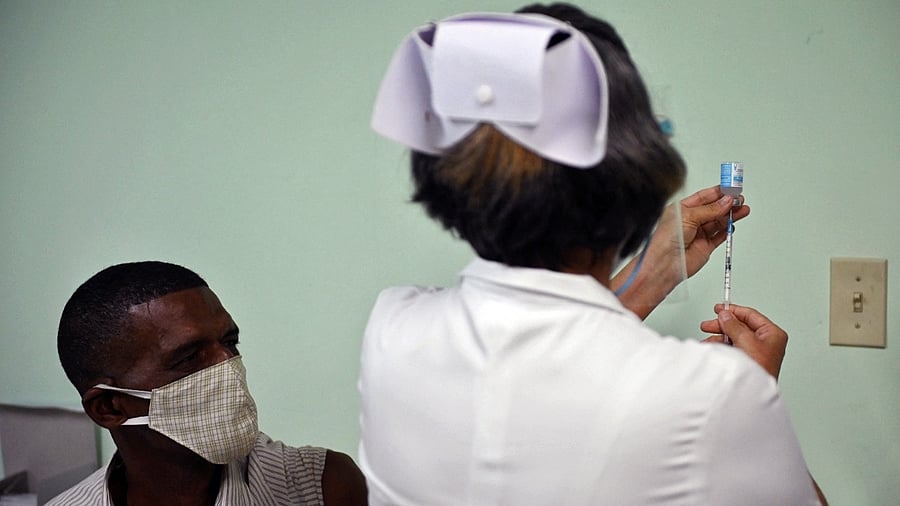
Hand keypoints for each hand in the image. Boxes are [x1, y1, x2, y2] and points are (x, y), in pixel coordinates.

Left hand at [613, 185, 748, 318]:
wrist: (665, 264)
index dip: (718, 192)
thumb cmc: (665, 240)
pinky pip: (720, 236)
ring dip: (731, 215)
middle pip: (713, 208)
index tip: (731, 188)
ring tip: (743, 209)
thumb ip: (710, 209)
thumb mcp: (688, 217)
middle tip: (740, 199)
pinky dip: (728, 230)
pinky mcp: (705, 246)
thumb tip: (726, 201)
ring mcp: (698, 233)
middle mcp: (690, 221)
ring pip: (718, 221)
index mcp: (681, 209)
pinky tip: (734, 223)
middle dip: (727, 203)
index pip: (703, 197)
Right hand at [700, 304, 786, 378]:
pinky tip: (713, 349)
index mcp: (772, 334)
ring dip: (720, 338)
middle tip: (709, 325)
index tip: (720, 309)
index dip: (733, 311)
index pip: (751, 315)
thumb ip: (733, 325)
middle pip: (741, 326)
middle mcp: (766, 342)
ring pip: (734, 338)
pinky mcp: (748, 361)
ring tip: (708, 341)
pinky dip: (722, 347)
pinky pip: (733, 348)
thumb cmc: (758, 369)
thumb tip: (725, 315)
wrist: (754, 392)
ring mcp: (757, 352)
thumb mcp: (745, 340)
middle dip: (723, 326)